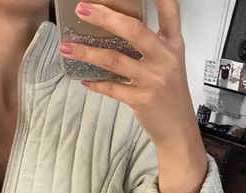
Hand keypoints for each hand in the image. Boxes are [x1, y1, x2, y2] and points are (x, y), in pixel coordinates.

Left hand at [60, 0, 193, 146]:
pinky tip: (84, 80)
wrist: (178, 128)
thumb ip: (150, 46)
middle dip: (105, 17)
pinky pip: (112, 88)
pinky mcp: (141, 99)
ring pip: (115, 59)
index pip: (170, 11)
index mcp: (173, 44)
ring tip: (68, 48)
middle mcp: (164, 58)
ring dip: (87, 53)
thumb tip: (118, 30)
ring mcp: (153, 79)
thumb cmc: (170, 94)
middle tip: (83, 9)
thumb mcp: (168, 64)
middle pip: (133, 30)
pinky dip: (95, 84)